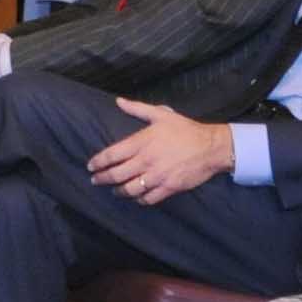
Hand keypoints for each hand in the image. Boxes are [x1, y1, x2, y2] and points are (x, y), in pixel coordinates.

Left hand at [89, 102, 233, 201]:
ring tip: (113, 190)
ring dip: (118, 191)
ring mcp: (157, 176)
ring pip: (130, 189)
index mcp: (142, 142)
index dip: (98, 162)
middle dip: (102, 179)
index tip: (91, 166)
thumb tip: (119, 101)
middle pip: (117, 174)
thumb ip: (137, 109)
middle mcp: (146, 161)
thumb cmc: (185, 129)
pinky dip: (139, 199)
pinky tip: (135, 197)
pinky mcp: (169, 188)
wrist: (211, 147)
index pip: (112, 155)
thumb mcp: (161, 114)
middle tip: (95, 180)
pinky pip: (148, 198)